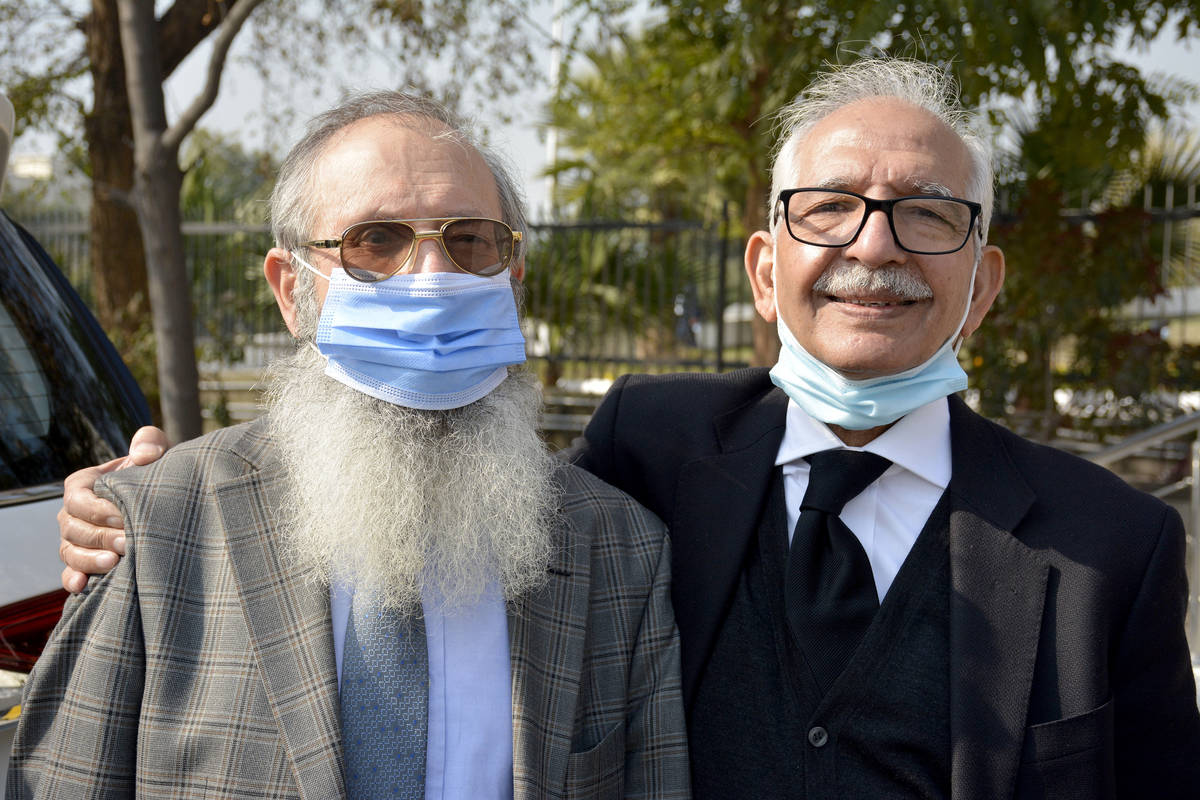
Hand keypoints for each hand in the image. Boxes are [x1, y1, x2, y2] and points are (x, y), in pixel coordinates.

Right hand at [58, 426, 169, 592]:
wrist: (166, 499)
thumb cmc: (156, 472)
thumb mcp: (157, 452)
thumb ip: (150, 442)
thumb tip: (144, 453)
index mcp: (82, 485)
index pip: (78, 499)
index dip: (97, 509)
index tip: (123, 516)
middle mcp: (73, 513)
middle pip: (73, 528)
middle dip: (99, 537)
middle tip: (127, 544)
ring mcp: (76, 539)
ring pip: (70, 552)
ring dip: (88, 560)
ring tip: (114, 564)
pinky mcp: (84, 561)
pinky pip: (71, 572)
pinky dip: (73, 580)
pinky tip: (83, 587)